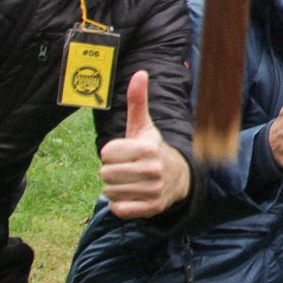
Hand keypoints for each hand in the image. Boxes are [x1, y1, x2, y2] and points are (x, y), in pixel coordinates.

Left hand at [100, 71, 190, 218]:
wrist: (177, 178)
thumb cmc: (151, 149)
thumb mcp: (144, 126)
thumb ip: (137, 101)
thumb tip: (140, 73)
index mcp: (147, 148)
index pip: (106, 153)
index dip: (110, 153)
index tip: (123, 153)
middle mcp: (152, 170)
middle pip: (105, 174)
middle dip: (111, 172)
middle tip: (125, 169)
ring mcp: (153, 191)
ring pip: (110, 192)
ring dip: (114, 188)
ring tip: (129, 182)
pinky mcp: (151, 209)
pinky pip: (118, 209)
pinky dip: (119, 204)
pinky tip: (132, 196)